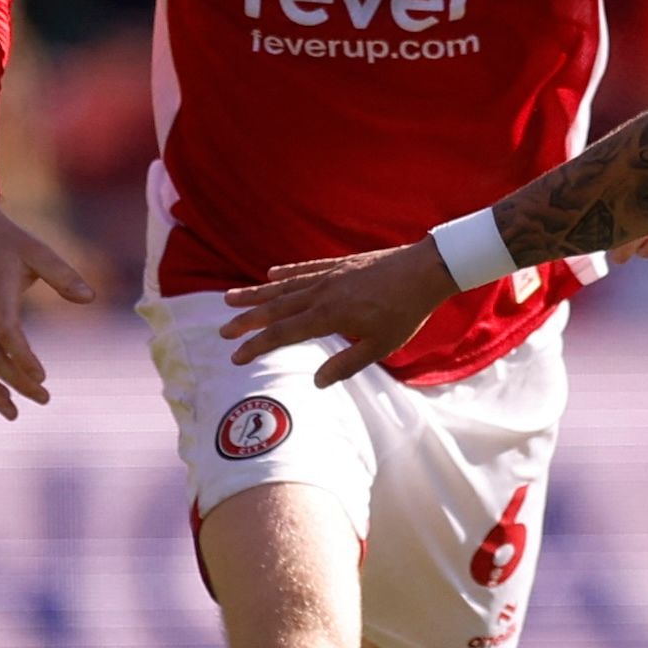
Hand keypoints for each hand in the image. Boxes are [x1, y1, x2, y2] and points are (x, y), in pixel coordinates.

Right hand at [0, 187, 96, 419]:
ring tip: (14, 415)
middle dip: (16, 382)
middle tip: (46, 399)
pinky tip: (1, 393)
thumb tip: (91, 298)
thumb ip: (64, 275)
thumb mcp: (39, 251)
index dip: (22, 357)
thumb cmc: (8, 240)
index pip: (6, 333)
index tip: (43, 376)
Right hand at [218, 240, 459, 386]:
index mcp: (329, 316)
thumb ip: (346, 364)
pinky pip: (306, 268)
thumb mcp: (380, 346)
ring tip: (230, 298)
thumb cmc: (405, 312)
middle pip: (276, 309)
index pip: (283, 334)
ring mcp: (329, 276)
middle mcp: (322, 294)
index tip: (236, 357)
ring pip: (284, 286)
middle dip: (247, 320)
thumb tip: (316, 382)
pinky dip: (287, 272)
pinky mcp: (340, 264)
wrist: (425, 271)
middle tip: (222, 331)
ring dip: (257, 294)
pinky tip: (271, 274)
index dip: (257, 346)